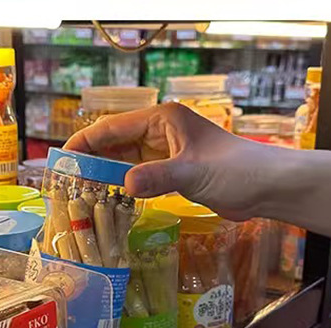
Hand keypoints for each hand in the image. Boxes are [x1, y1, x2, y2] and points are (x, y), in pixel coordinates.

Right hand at [65, 103, 330, 248]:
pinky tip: (108, 205)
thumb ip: (159, 177)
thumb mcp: (195, 173)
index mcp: (163, 120)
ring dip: (104, 179)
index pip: (113, 128)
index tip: (61, 161)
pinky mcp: (174, 175)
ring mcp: (167, 154)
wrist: (269, 187)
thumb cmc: (239, 170)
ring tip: (78, 197)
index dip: (85, 143)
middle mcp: (161, 133)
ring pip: (125, 164)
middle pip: (115, 145)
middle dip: (89, 163)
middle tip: (63, 185)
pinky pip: (140, 180)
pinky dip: (123, 191)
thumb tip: (125, 185)